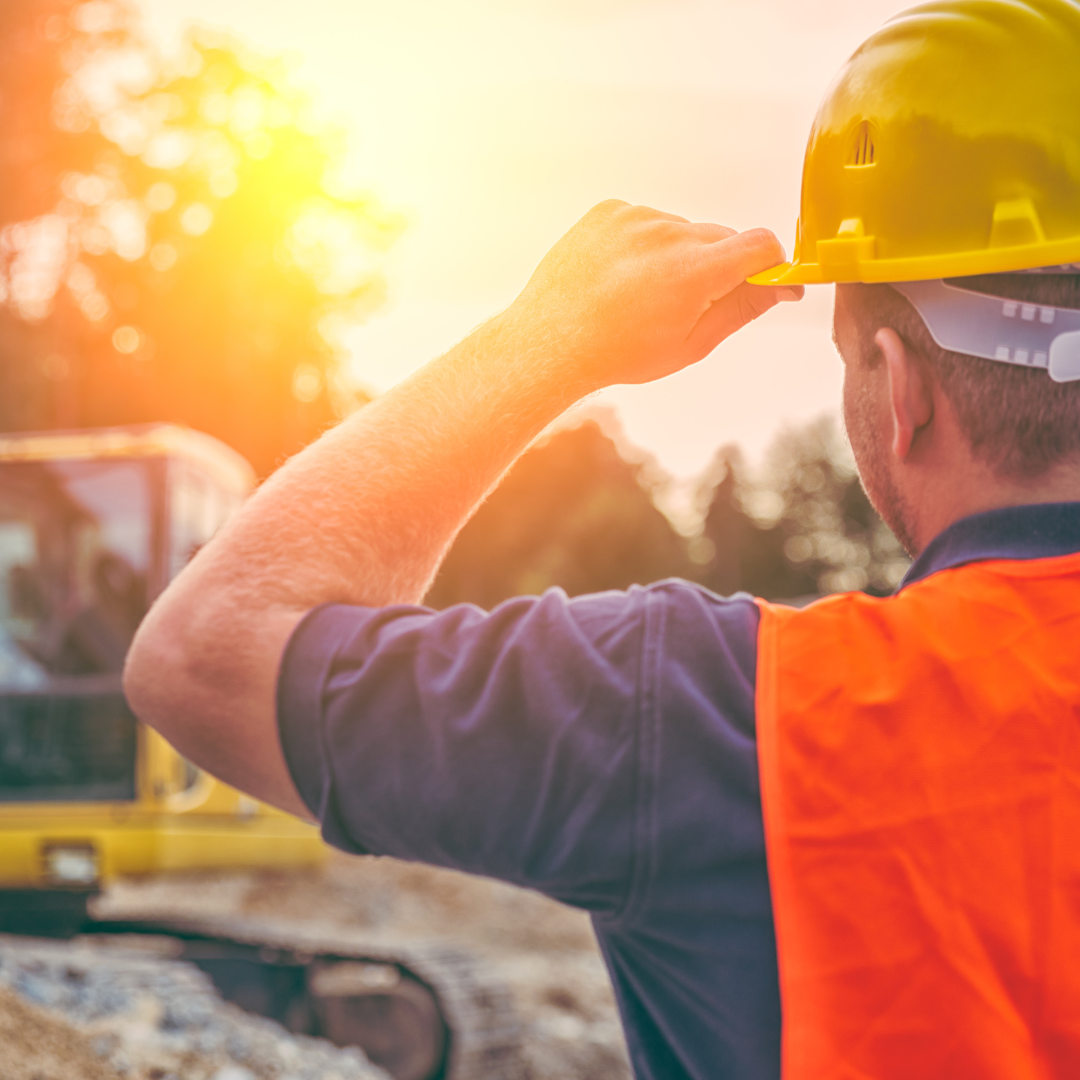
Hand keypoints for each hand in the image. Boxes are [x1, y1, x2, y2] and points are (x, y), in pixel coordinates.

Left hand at [505, 200, 800, 390]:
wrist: (550, 342)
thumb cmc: (617, 353)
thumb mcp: (690, 344)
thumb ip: (741, 310)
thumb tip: (780, 287)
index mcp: (694, 271)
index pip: (761, 244)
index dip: (770, 264)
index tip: (766, 281)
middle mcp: (668, 234)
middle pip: (721, 237)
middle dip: (719, 266)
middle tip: (686, 304)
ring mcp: (636, 217)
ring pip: (681, 230)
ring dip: (677, 255)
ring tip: (641, 295)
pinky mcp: (610, 210)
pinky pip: (646, 221)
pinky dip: (643, 244)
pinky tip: (620, 277)